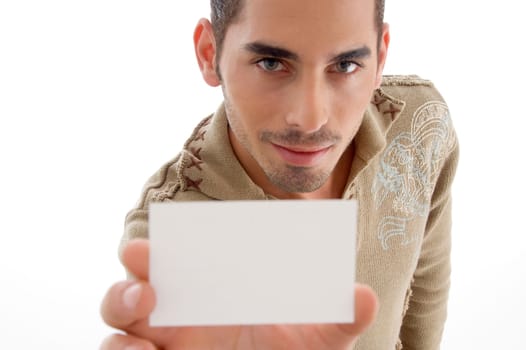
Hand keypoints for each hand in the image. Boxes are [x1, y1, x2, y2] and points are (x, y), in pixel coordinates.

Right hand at [100, 239, 377, 349]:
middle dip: (129, 281)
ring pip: (117, 325)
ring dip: (119, 313)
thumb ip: (337, 320)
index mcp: (208, 292)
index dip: (154, 252)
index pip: (173, 263)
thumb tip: (366, 297)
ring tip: (142, 320)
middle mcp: (176, 315)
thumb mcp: (315, 341)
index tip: (148, 246)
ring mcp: (159, 345)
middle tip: (143, 275)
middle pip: (132, 291)